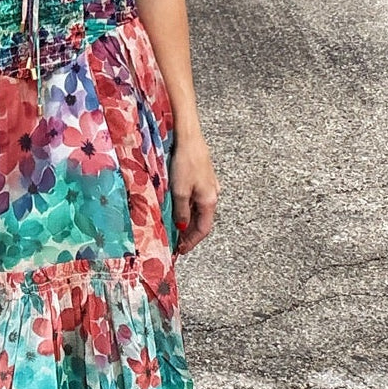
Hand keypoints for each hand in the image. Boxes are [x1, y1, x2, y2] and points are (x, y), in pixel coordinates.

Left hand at [169, 133, 219, 254]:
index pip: (203, 229)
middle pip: (202, 220)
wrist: (189, 137)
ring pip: (199, 210)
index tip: (181, 251)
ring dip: (188, 221)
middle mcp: (213, 194)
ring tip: (174, 229)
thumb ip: (181, 212)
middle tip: (176, 243)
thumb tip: (182, 228)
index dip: (192, 242)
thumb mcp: (179, 191)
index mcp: (210, 200)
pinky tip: (177, 209)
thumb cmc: (185, 162)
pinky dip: (188, 209)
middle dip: (189, 234)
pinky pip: (196, 200)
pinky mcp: (203, 177)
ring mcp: (209, 186)